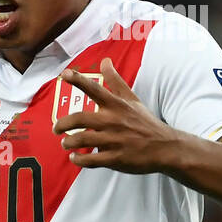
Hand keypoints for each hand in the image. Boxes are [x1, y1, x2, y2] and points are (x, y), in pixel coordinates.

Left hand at [53, 58, 180, 173]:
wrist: (166, 148)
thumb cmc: (145, 122)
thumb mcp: (132, 99)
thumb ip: (115, 81)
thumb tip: (105, 61)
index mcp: (116, 105)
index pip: (95, 89)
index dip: (79, 80)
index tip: (64, 74)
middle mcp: (113, 121)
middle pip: (80, 119)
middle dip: (62, 124)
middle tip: (55, 129)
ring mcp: (115, 140)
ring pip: (82, 140)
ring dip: (68, 143)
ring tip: (65, 143)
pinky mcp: (116, 158)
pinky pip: (91, 160)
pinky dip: (78, 160)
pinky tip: (75, 158)